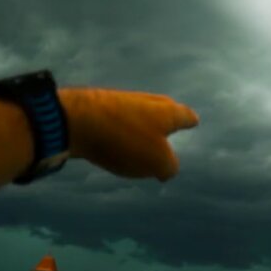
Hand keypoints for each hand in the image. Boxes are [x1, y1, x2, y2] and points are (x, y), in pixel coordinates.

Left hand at [59, 88, 198, 180]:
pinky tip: (115, 142)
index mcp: (166, 112)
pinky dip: (121, 130)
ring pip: (139, 114)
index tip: (193, 121)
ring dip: (142, 127)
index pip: (185, 116)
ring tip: (142, 142)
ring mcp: (122, 101)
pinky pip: (117, 120)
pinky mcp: (99, 107)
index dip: (189, 121)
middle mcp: (147, 102)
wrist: (77, 120)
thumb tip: (167, 169)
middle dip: (168, 119)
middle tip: (171, 128)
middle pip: (163, 109)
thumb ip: (169, 167)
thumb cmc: (126, 141)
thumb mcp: (157, 162)